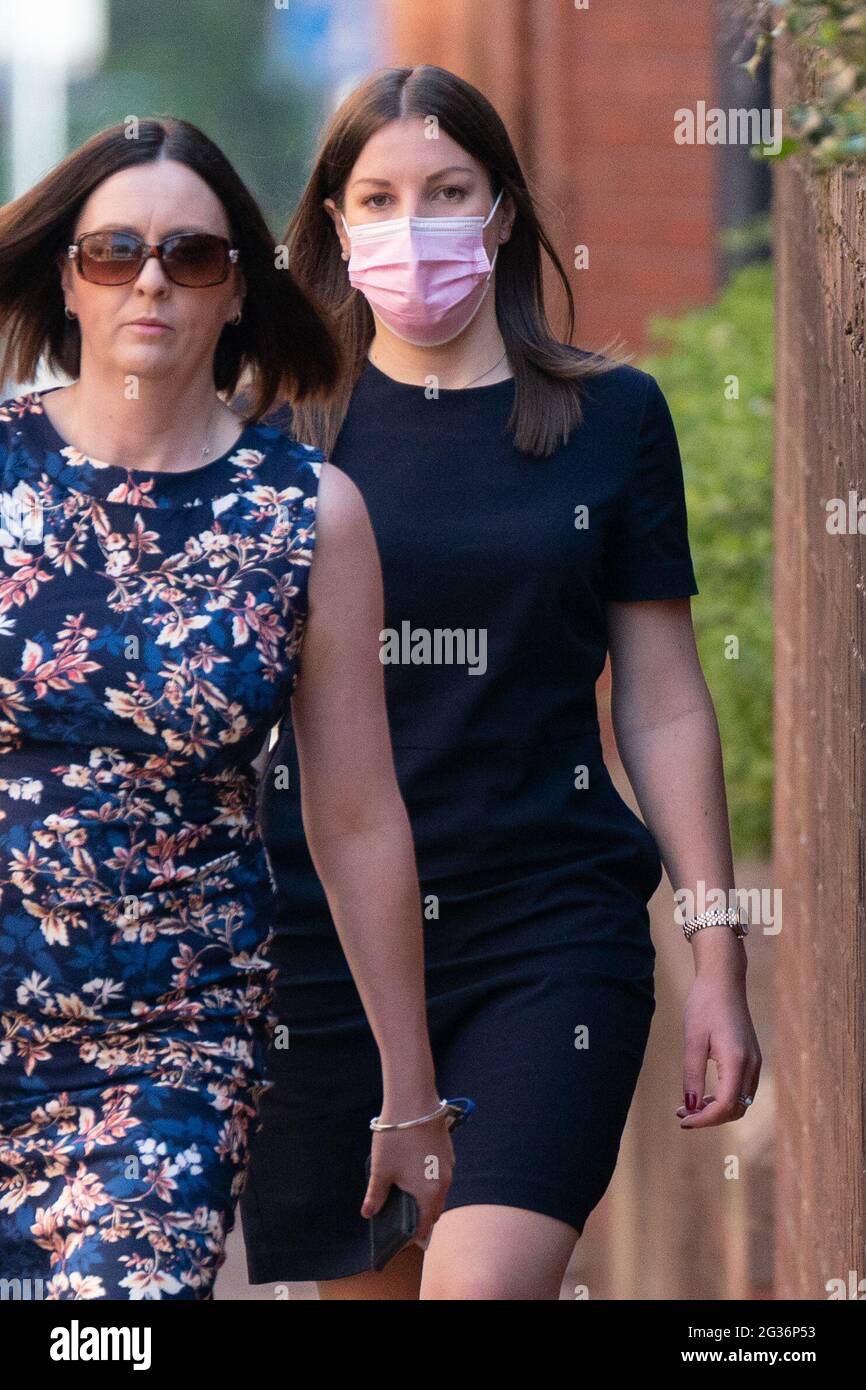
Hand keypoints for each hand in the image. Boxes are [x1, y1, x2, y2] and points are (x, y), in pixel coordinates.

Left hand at [361, 1106, 454, 1247]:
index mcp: (429, 1193)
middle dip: (422, 1216)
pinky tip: (414, 1169)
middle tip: (403, 1216)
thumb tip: (368, 1213)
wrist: (413, 1102)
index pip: (426, 1224)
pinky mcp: (448, 1151)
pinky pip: (441, 1174)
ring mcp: (449, 1165)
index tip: (404, 1238)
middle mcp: (445, 1182)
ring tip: (406, 1192)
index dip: (415, 1235)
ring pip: (440, 1190)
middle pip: (435, 1209)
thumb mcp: (381, 1170)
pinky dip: (431, 1179)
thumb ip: (375, 1195)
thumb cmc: (396, 1138)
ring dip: (427, 1196)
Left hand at [677, 969, 761, 1127]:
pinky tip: (704, 1094)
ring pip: (740, 1101)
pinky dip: (725, 1098)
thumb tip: (690, 1106)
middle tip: (682, 1114)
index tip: (683, 1120)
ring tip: (689, 1106)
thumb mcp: (693, 1040)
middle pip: (735, 1109)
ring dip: (717, 1109)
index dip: (704, 1119)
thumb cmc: (704, 1005)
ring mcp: (755, 1061)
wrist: (723, 980)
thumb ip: (692, 1075)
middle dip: (709, 1118)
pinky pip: (742, 1088)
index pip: (725, 1105)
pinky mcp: (752, 1057)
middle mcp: (751, 1064)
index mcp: (737, 1060)